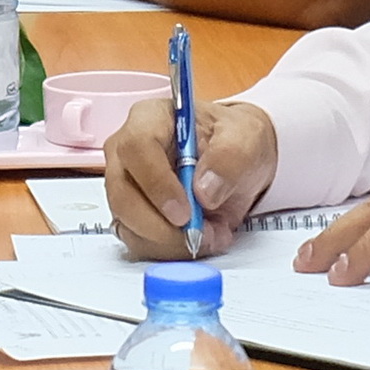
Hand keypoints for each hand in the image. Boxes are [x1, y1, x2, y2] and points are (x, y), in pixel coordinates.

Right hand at [107, 95, 278, 256]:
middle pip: (122, 194)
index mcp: (149, 119)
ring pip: (128, 224)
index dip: (156, 184)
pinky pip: (138, 241)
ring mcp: (126, 185)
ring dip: (169, 241)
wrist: (236, 162)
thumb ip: (229, 158)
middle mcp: (127, 152)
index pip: (136, 148)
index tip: (184, 211)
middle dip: (160, 225)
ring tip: (210, 234)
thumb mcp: (246, 137)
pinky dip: (169, 249)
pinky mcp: (132, 215)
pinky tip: (200, 239)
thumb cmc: (234, 140)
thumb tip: (204, 190)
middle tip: (199, 234)